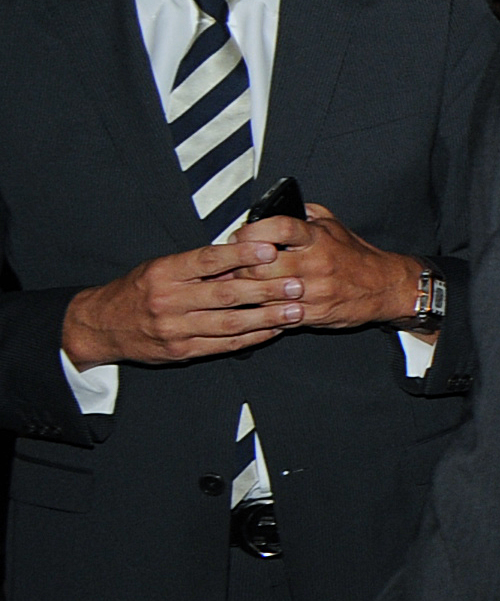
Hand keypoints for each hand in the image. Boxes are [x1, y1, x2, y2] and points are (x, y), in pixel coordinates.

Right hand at [62, 237, 301, 367]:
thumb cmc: (138, 291)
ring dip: (267, 317)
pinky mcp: (182, 352)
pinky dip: (253, 337)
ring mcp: (176, 329)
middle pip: (225, 294)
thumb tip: (241, 255)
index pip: (208, 260)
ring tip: (294, 310)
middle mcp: (169, 301)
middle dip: (266, 289)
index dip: (241, 254)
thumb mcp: (160, 268)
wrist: (101, 326)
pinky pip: (224, 345)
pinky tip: (274, 330)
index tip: (270, 249)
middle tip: (296, 284)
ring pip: (230, 324)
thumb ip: (197, 265)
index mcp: (165, 272)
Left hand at [232, 205, 423, 330]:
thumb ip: (304, 214)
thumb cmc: (357, 257)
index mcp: (319, 239)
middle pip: (262, 264)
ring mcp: (314, 292)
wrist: (385, 287)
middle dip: (240, 265)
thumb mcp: (334, 225)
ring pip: (264, 293)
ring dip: (246, 289)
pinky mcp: (313, 314)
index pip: (280, 227)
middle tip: (233, 264)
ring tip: (240, 284)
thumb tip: (273, 208)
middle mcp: (316, 264)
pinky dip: (261, 309)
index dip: (253, 231)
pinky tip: (257, 302)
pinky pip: (276, 314)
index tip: (240, 235)